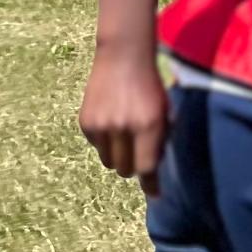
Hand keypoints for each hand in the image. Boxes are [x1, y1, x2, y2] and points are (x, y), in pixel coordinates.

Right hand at [79, 47, 170, 196]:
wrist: (123, 57)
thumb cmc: (151, 86)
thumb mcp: (165, 112)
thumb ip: (162, 139)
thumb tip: (157, 169)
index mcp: (148, 126)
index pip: (147, 168)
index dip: (151, 184)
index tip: (156, 193)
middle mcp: (122, 128)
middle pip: (125, 169)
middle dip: (134, 168)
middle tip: (140, 159)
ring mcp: (101, 125)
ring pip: (108, 161)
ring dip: (118, 157)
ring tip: (127, 141)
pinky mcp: (86, 122)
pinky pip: (96, 146)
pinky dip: (105, 143)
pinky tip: (113, 126)